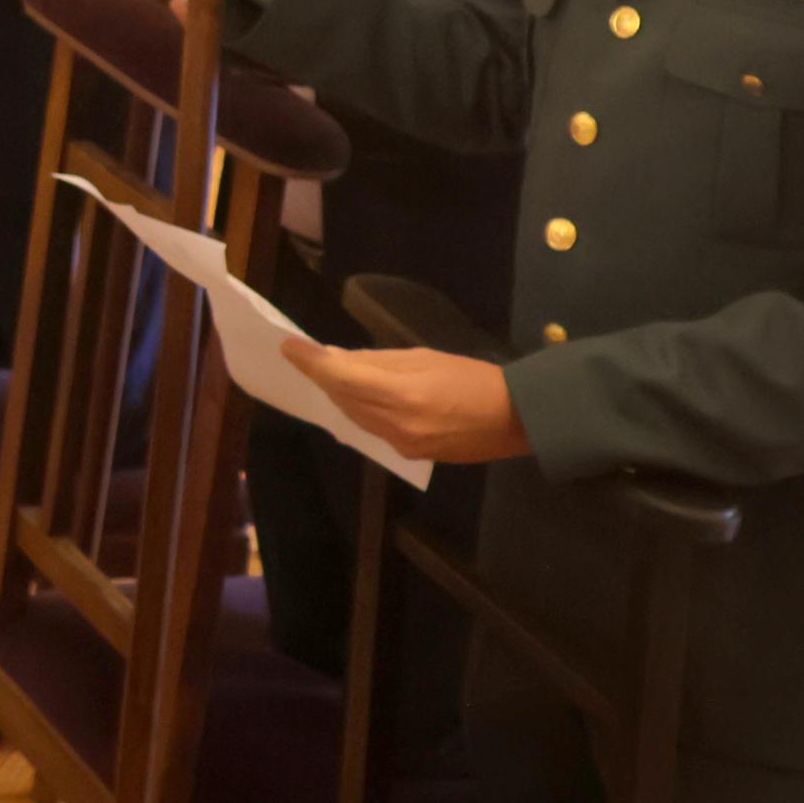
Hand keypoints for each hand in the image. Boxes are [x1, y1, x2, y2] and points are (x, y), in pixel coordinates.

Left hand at [284, 342, 531, 462]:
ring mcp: (402, 445)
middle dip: (321, 377)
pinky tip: (356, 396)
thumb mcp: (424, 357)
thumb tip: (339, 359)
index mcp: (402, 395)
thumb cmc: (473, 378)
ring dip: (337, 395)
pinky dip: (359, 411)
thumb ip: (377, 361)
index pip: (339, 377)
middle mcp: (396, 425)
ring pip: (353, 417)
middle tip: (305, 356)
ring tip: (326, 372)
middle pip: (341, 399)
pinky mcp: (411, 455)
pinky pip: (372, 430)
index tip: (287, 346)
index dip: (310, 362)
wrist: (516, 419)